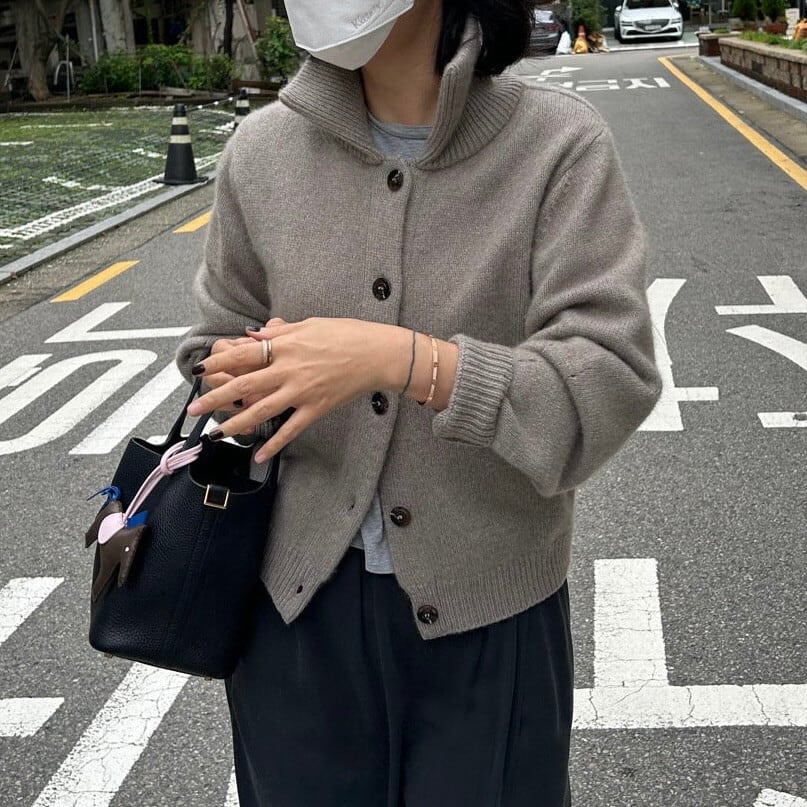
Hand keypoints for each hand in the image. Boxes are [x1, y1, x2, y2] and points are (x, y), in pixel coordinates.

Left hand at [186, 317, 408, 462]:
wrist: (376, 353)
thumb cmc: (345, 334)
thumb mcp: (309, 324)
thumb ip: (279, 331)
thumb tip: (252, 334)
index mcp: (285, 345)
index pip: (242, 354)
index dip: (218, 362)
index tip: (199, 368)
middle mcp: (288, 370)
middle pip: (244, 386)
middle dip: (215, 398)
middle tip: (194, 410)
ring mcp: (301, 391)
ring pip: (262, 411)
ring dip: (236, 424)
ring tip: (216, 434)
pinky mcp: (316, 408)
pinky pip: (291, 429)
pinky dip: (274, 443)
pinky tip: (259, 455)